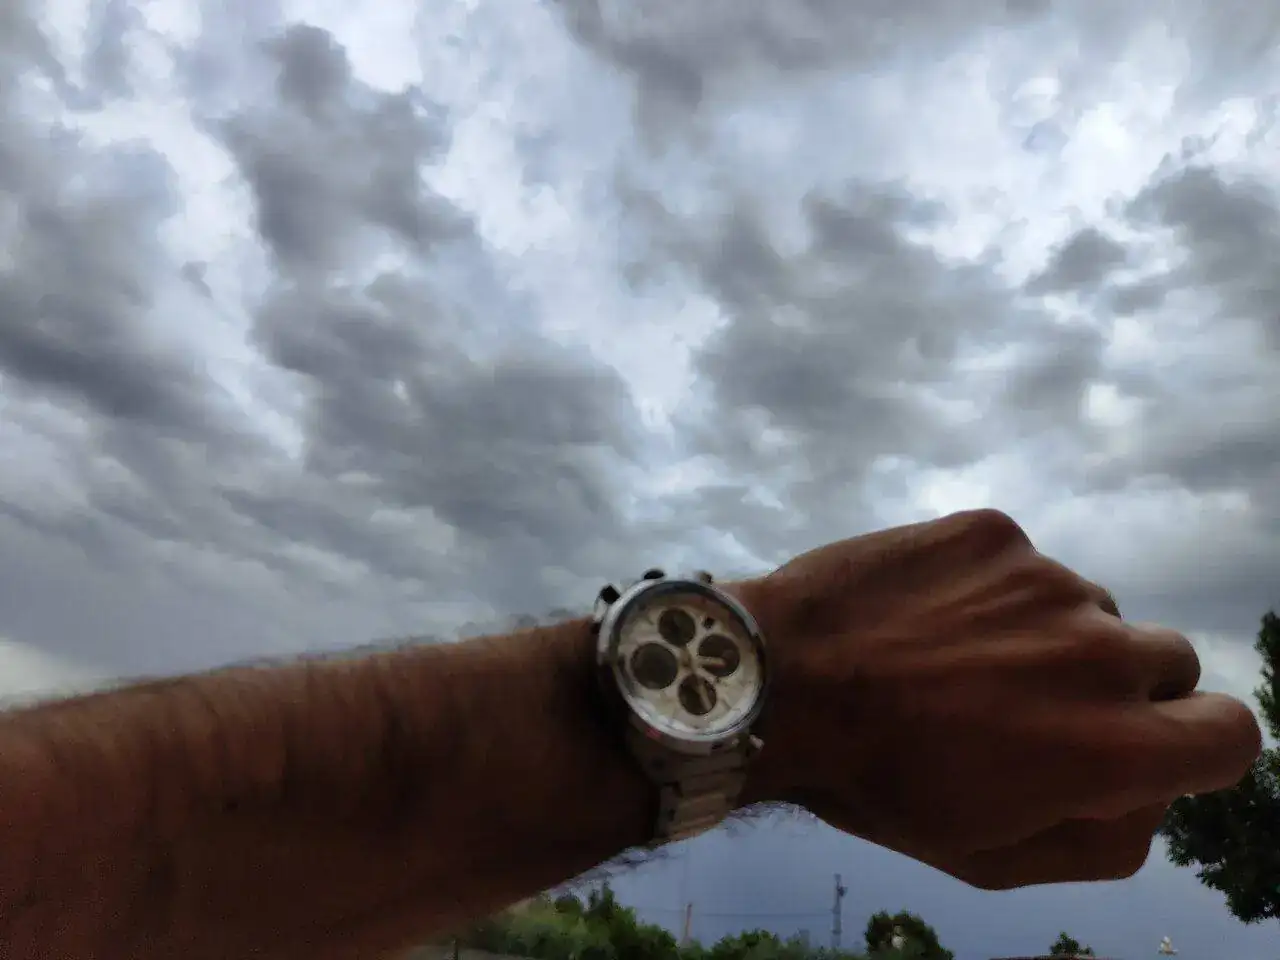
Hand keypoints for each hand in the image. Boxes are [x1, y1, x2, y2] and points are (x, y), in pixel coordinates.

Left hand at [743, 509, 1261, 888]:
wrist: (777, 682)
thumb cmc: (880, 786)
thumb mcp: (993, 858)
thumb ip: (1104, 837)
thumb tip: (1151, 792)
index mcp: (1114, 746)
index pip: (1233, 732)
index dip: (1195, 742)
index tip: (1148, 742)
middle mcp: (1101, 651)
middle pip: (1167, 661)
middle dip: (1120, 687)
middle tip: (1031, 703)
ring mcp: (1046, 580)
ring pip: (1090, 607)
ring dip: (1050, 633)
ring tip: (957, 658)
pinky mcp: (993, 531)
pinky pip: (1023, 564)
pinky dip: (992, 589)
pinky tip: (927, 615)